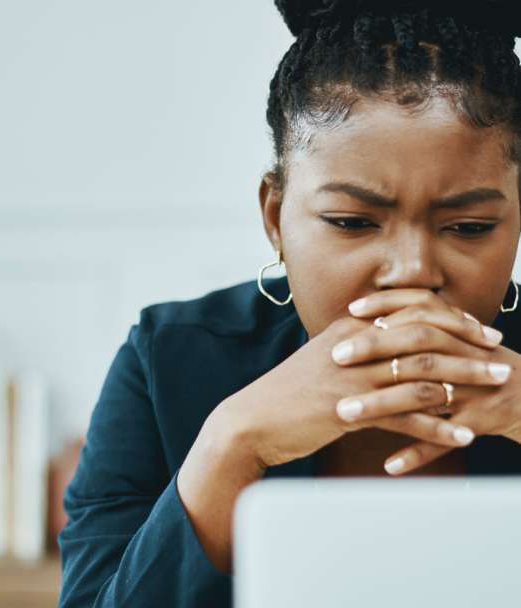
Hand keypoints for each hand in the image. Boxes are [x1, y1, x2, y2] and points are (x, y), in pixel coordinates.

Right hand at [221, 289, 506, 470]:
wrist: (253, 420)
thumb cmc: (289, 392)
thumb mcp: (323, 359)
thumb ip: (357, 347)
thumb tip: (390, 344)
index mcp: (350, 329)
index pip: (410, 313)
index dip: (451, 319)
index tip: (479, 330)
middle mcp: (355, 347)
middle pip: (424, 338)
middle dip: (468, 346)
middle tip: (498, 357)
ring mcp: (353, 379)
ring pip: (422, 374)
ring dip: (465, 382)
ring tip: (495, 390)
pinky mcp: (350, 412)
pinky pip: (405, 418)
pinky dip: (438, 427)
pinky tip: (462, 435)